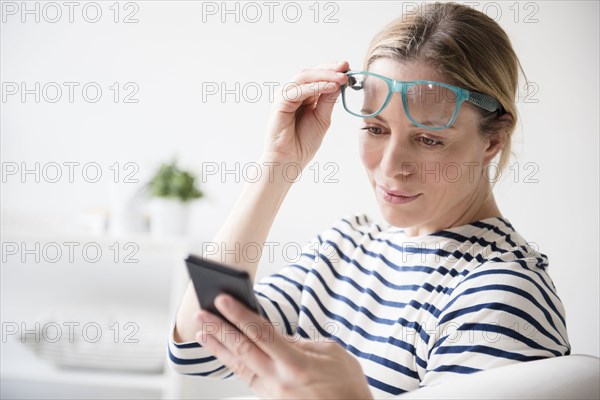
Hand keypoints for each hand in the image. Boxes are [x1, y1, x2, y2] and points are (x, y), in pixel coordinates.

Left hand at [195, 294, 372, 399]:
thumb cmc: (347, 384)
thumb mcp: (330, 353)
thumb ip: (300, 342)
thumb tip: (276, 336)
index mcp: (296, 365)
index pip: (261, 333)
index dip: (240, 314)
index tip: (223, 300)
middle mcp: (279, 381)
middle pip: (242, 350)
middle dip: (219, 330)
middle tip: (201, 314)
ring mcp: (272, 393)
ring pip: (238, 367)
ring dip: (219, 348)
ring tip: (202, 332)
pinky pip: (247, 377)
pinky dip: (232, 363)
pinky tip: (223, 352)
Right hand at [262, 61, 349, 168]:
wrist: (289, 160)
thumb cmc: (303, 143)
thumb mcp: (322, 119)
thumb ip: (328, 100)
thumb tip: (340, 82)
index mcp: (303, 96)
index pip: (317, 77)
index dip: (332, 71)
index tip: (349, 68)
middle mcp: (293, 93)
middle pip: (310, 73)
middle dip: (329, 69)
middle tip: (346, 67)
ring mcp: (285, 97)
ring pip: (304, 77)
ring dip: (325, 75)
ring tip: (342, 78)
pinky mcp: (280, 103)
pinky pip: (299, 90)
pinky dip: (316, 86)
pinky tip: (331, 87)